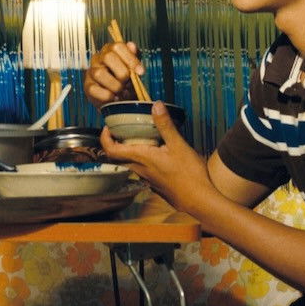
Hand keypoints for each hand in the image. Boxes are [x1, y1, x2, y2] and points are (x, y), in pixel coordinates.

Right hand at [84, 41, 143, 106]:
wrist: (119, 100)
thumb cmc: (126, 80)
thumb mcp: (133, 67)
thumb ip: (134, 56)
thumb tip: (132, 45)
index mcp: (110, 50)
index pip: (118, 46)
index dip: (130, 59)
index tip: (140, 72)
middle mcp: (98, 58)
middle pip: (107, 57)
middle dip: (122, 72)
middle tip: (128, 82)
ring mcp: (91, 72)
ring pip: (99, 73)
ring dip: (115, 86)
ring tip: (121, 91)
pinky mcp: (88, 86)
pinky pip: (94, 89)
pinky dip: (107, 96)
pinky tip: (114, 97)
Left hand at [100, 101, 215, 213]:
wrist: (199, 200)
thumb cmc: (189, 174)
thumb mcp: (178, 145)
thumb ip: (165, 125)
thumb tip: (155, 105)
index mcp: (141, 158)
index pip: (111, 150)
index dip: (105, 138)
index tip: (107, 127)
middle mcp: (140, 170)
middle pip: (118, 156)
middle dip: (116, 142)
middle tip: (121, 129)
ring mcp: (147, 178)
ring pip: (130, 163)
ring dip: (129, 150)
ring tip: (138, 136)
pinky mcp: (155, 183)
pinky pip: (141, 169)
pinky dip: (141, 158)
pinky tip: (155, 151)